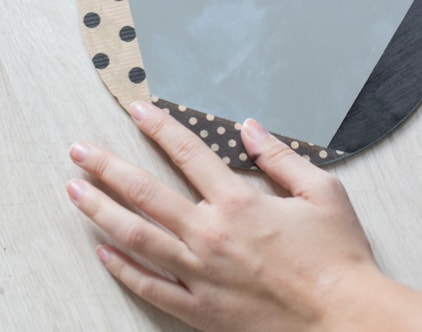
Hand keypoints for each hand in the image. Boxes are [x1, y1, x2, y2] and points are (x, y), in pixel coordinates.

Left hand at [67, 101, 377, 331]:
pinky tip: (103, 253)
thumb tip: (250, 127)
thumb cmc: (339, 256)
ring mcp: (201, 275)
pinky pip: (151, 288)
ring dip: (101, 211)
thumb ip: (280, 157)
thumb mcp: (322, 192)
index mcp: (239, 203)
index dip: (160, 128)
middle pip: (145, 193)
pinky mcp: (201, 311)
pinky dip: (124, 269)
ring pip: (138, 237)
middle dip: (107, 168)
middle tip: (79, 151)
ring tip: (74, 191)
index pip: (188, 154)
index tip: (136, 110)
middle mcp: (211, 235)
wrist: (347, 320)